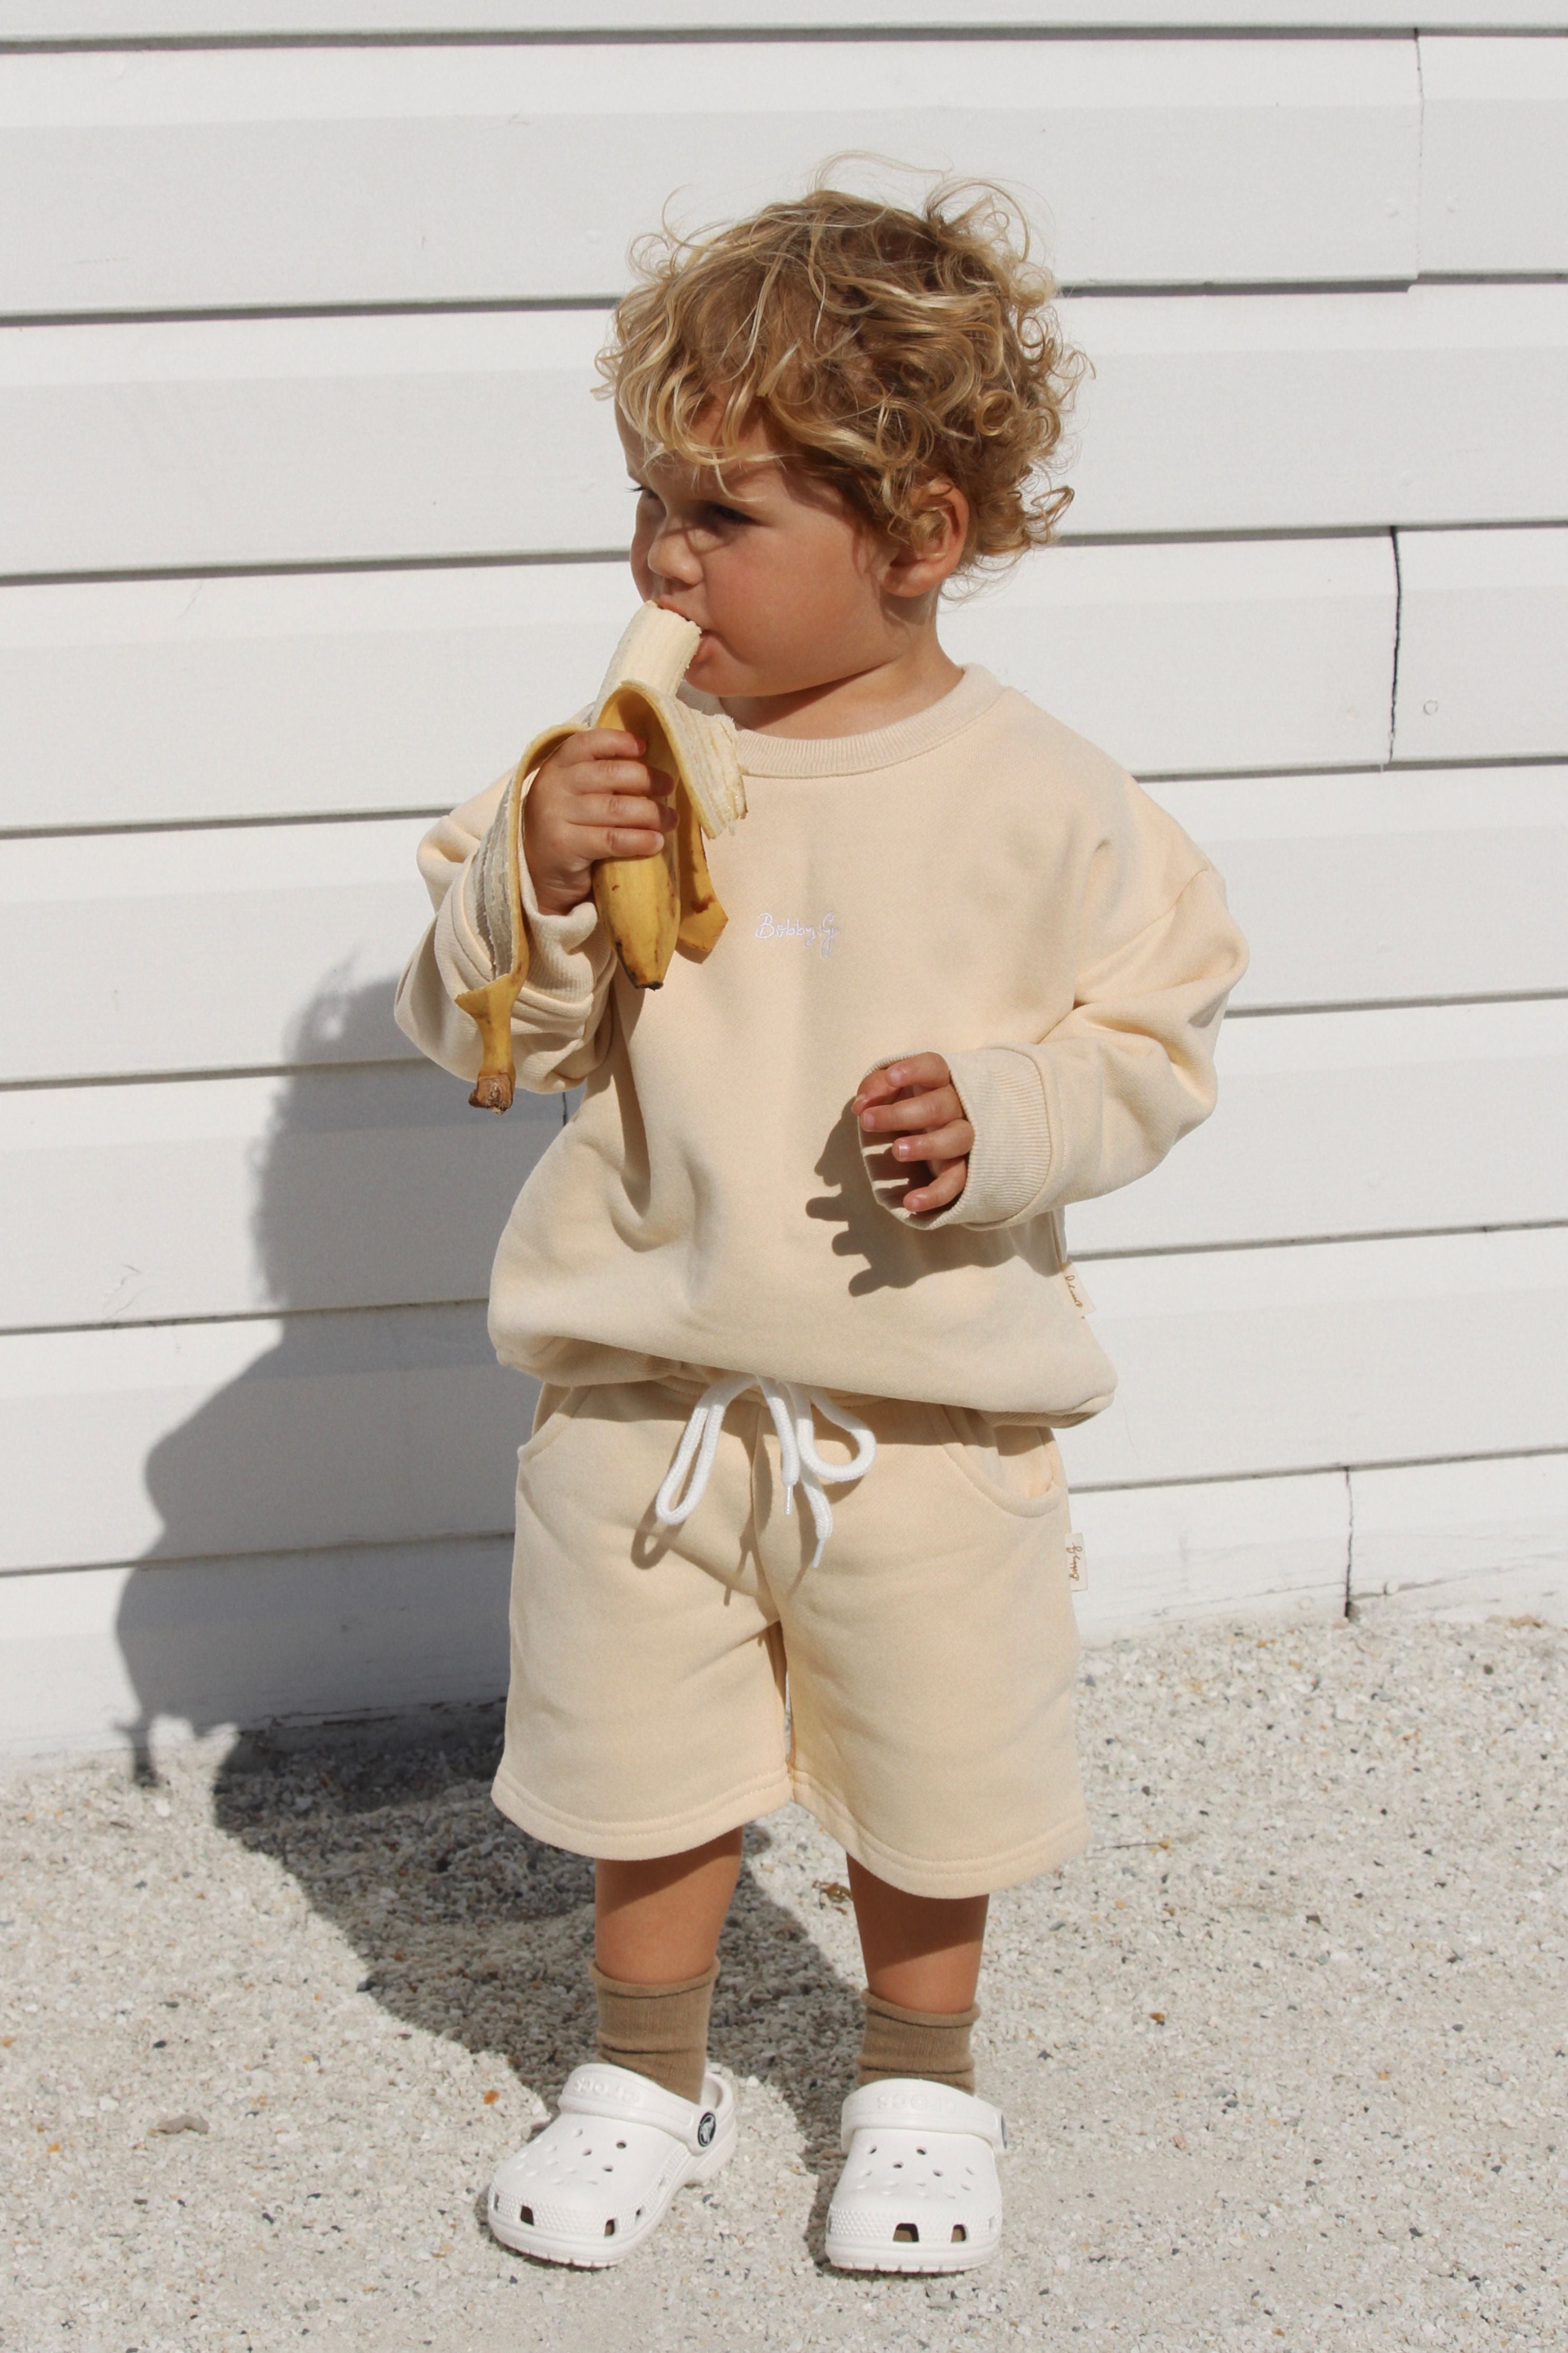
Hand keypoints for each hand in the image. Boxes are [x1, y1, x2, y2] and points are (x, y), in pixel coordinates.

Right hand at [522, 729, 675, 915]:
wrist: (541, 872)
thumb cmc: (571, 827)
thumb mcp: (578, 794)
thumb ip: (603, 778)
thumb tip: (653, 768)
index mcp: (558, 765)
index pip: (589, 743)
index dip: (619, 742)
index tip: (644, 748)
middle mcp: (554, 786)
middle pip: (611, 774)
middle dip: (647, 780)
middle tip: (669, 788)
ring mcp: (556, 816)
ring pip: (616, 808)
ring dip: (651, 814)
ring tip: (671, 820)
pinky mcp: (564, 845)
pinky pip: (611, 839)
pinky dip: (639, 840)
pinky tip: (656, 842)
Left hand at [853, 1052, 973, 1214]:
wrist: (935, 1132)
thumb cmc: (908, 1103)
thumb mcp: (890, 1090)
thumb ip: (874, 1089)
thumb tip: (861, 1105)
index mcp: (938, 1081)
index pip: (933, 1067)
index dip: (915, 1070)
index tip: (892, 1077)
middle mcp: (956, 1107)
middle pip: (939, 1106)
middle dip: (901, 1113)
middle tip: (868, 1121)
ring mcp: (962, 1138)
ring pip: (956, 1139)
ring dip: (926, 1145)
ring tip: (896, 1151)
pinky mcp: (963, 1168)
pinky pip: (956, 1182)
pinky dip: (935, 1194)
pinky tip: (910, 1203)